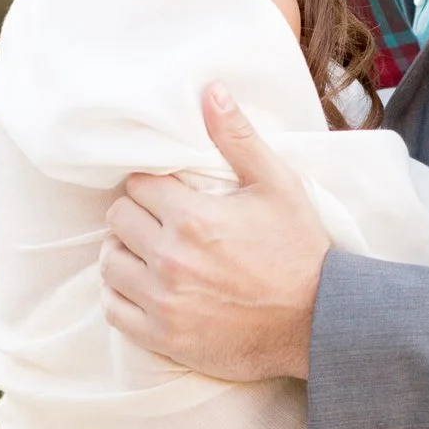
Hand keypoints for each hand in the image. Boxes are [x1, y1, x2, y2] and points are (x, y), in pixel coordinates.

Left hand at [100, 83, 330, 380]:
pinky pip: (113, 309)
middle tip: (158, 220)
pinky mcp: (163, 337)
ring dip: (124, 252)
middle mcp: (170, 260)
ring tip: (148, 251)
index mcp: (193, 218)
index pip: (137, 185)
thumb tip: (211, 91)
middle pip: (118, 220)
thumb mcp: (277, 185)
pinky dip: (120, 295)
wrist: (318, 321)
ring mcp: (164, 302)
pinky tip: (141, 285)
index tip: (168, 194)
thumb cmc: (299, 250)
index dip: (152, 186)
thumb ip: (238, 138)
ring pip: (110, 263)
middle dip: (136, 214)